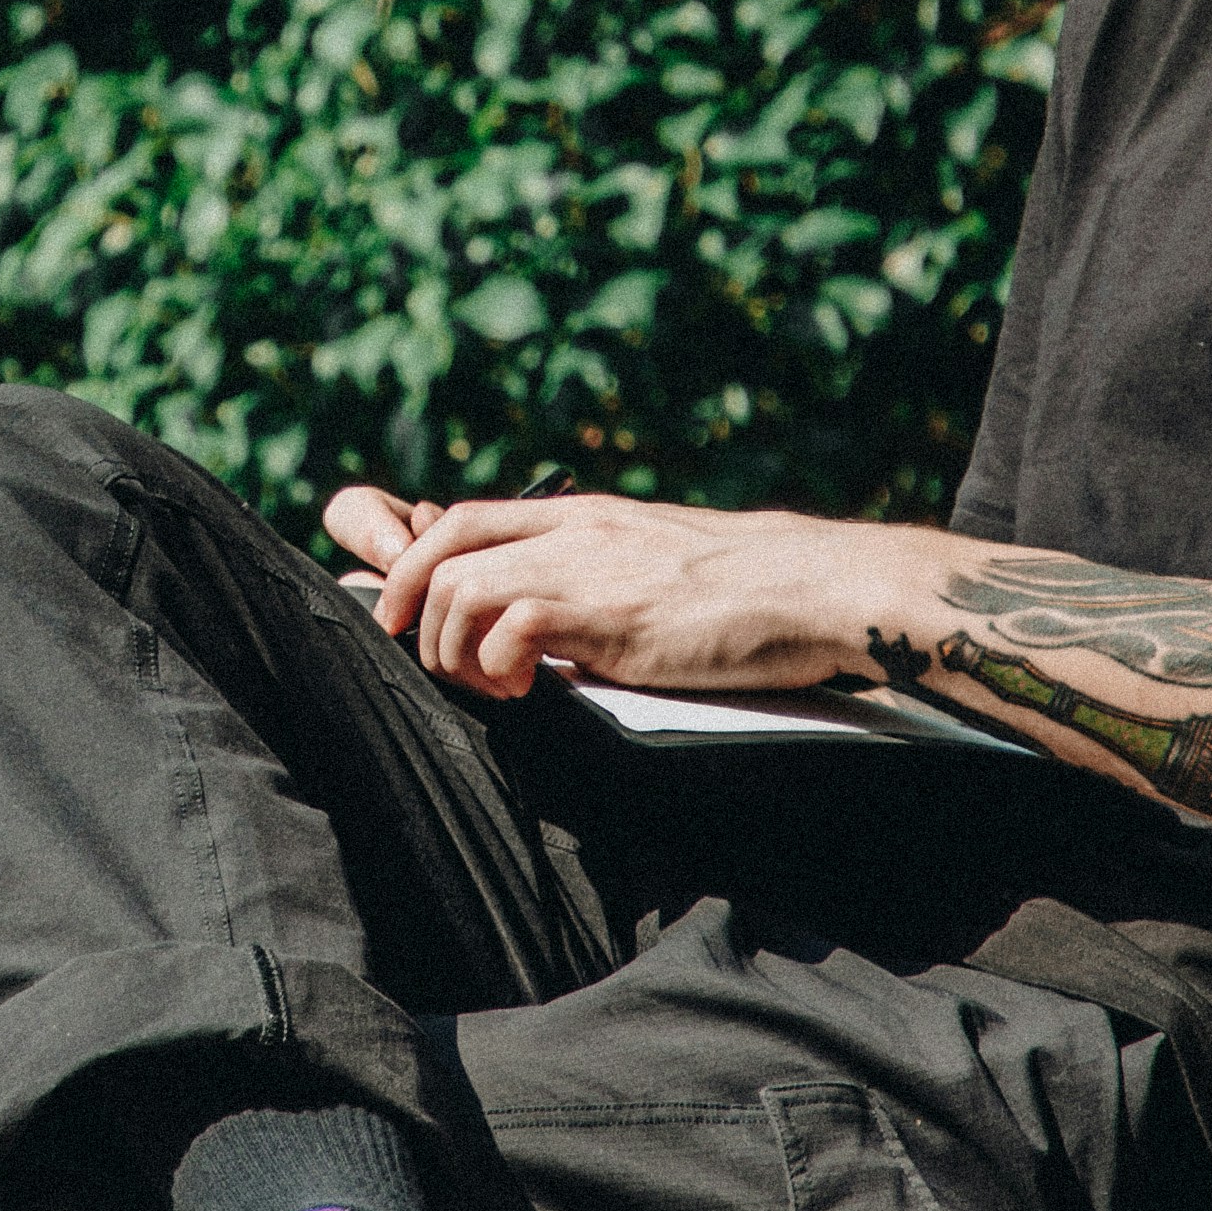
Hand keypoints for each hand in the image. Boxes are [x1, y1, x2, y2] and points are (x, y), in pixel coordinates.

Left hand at [319, 483, 870, 703]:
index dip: (411, 566)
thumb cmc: (746, 593)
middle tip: (438, 665)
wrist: (810, 588)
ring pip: (460, 590)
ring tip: (497, 687)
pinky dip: (498, 667)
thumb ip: (600, 577)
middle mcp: (573, 532)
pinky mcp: (607, 614)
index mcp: (582, 516)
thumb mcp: (655, 565)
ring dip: (455, 648)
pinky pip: (509, 628)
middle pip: (442, 550)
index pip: (462, 518)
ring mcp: (588, 569)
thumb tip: (558, 626)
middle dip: (412, 612)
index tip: (400, 617)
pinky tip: (531, 693)